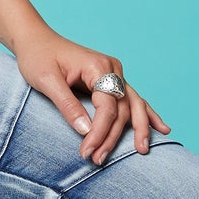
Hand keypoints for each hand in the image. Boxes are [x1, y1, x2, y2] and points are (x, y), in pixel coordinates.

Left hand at [14, 25, 170, 163]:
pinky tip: (161, 128)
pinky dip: (146, 115)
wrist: (36, 40)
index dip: (99, 131)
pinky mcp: (111, 80)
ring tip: (143, 150)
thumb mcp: (47, 81)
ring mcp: (114, 74)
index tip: (86, 151)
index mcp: (98, 66)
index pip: (107, 106)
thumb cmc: (39, 57)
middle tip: (99, 159)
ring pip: (133, 105)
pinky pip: (131, 100)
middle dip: (113, 136)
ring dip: (137, 129)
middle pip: (122, 108)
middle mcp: (112, 69)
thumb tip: (86, 131)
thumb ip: (67, 105)